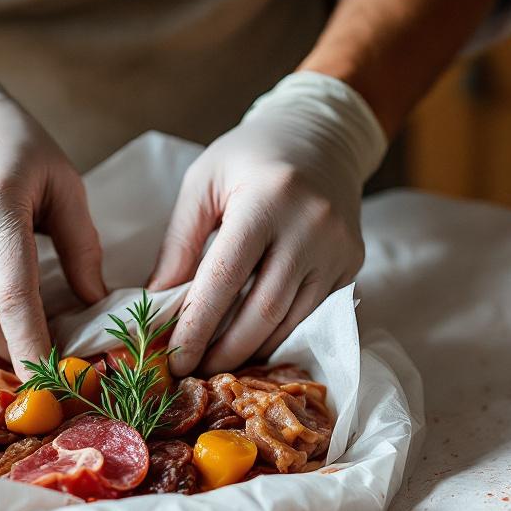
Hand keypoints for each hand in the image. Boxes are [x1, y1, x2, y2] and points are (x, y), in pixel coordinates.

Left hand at [148, 72, 386, 374]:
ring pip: (290, 321)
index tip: (172, 358)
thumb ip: (179, 243)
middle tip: (192, 372)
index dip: (196, 326)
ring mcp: (338, 248)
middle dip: (223, 351)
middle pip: (261, 312)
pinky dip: (278, 335)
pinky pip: (311, 314)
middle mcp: (311, 226)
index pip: (224, 278)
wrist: (322, 137)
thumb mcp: (203, 184)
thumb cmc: (249, 156)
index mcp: (267, 199)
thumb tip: (157, 304)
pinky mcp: (352, 264)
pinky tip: (251, 344)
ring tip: (215, 364)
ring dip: (250, 351)